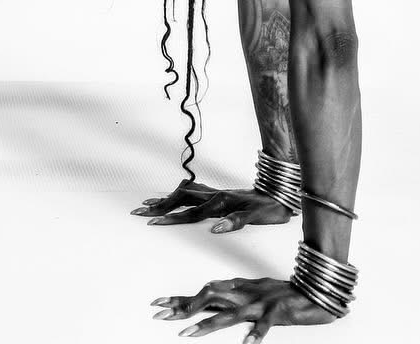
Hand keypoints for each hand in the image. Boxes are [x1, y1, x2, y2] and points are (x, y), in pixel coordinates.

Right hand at [133, 179, 292, 232]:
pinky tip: (175, 195)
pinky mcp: (219, 194)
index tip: (152, 220)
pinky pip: (193, 192)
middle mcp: (215, 196)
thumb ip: (235, 222)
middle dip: (158, 206)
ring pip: (184, 194)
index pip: (189, 213)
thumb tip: (216, 228)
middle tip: (139, 210)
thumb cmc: (270, 207)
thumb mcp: (257, 217)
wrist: (281, 191)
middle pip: (180, 200)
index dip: (170, 217)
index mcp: (220, 204)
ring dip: (166, 199)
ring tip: (149, 202)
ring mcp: (215, 193)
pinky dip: (179, 194)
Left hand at [153, 278, 335, 339]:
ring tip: (189, 334)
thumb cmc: (279, 292)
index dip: (180, 298)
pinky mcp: (275, 313)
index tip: (157, 304)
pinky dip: (256, 335)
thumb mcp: (251, 288)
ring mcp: (258, 303)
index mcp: (236, 290)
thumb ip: (231, 289)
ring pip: (229, 314)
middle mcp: (243, 294)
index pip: (202, 293)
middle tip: (161, 316)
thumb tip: (210, 286)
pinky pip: (264, 326)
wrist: (310, 291)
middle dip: (185, 307)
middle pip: (209, 298)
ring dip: (208, 324)